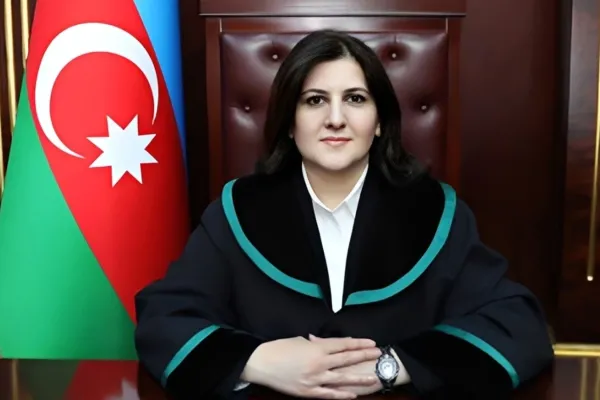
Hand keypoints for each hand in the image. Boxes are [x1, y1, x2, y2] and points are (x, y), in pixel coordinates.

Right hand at [241, 336, 381, 398]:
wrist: (261, 364)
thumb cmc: (278, 348)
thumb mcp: (298, 341)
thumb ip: (315, 343)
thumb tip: (322, 342)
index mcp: (317, 348)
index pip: (343, 345)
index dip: (358, 344)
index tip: (371, 343)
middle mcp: (319, 363)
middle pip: (347, 359)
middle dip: (364, 357)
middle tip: (379, 355)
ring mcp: (315, 379)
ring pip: (342, 379)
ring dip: (359, 378)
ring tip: (373, 378)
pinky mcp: (308, 392)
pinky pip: (329, 394)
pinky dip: (342, 395)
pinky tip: (353, 395)